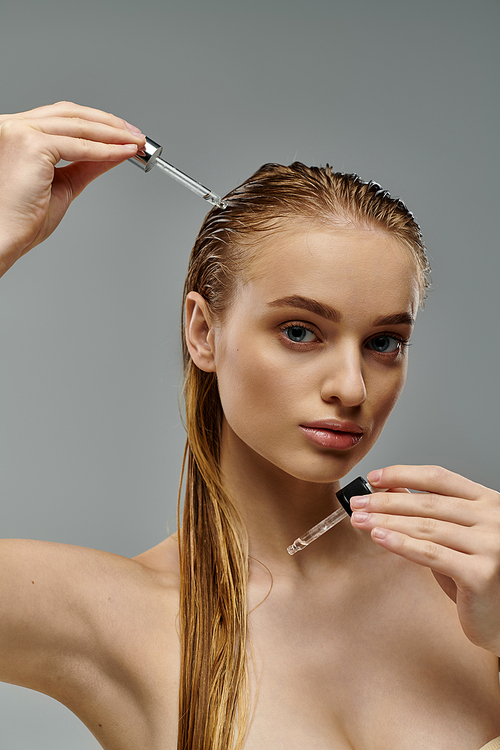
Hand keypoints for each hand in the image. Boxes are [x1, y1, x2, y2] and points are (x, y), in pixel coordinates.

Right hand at [0, 101, 144, 275]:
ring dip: (112, 134)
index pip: (62, 117)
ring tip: (135, 142)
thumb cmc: (22, 217)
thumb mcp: (64, 185)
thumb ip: (87, 165)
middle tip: (135, 135)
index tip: (122, 132)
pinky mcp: (31, 144)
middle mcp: (14, 126)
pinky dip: (106, 150)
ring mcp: (21, 132)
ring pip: (79, 126)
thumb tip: (113, 153)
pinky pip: (80, 146)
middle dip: (109, 124)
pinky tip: (123, 152)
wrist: (4, 236)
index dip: (96, 122)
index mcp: (17, 133)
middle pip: (71, 114)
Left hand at [350, 465, 499, 653]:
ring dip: (387, 521)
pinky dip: (400, 543)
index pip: (439, 478)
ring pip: (426, 527)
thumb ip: (429, 513)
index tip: (374, 478)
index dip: (403, 474)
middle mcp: (494, 519)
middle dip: (386, 501)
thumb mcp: (454, 536)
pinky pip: (430, 554)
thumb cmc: (478, 575)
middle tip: (358, 502)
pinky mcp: (480, 574)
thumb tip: (391, 488)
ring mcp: (490, 546)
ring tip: (361, 520)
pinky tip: (379, 537)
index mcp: (488, 502)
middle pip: (428, 503)